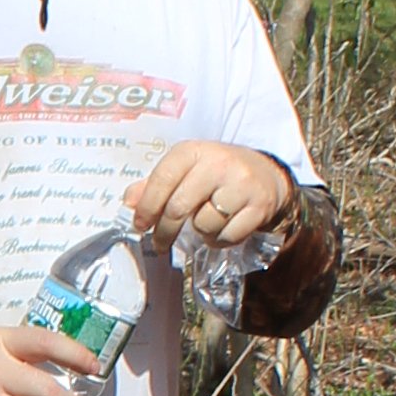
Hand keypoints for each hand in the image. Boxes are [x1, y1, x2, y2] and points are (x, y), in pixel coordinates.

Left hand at [128, 139, 297, 252]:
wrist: (266, 175)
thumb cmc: (217, 175)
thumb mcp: (185, 171)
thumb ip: (154, 185)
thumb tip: (129, 203)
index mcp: (193, 151)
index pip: (162, 180)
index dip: (147, 207)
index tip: (140, 225)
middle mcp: (218, 163)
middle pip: (179, 208)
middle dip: (164, 232)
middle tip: (160, 244)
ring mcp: (241, 184)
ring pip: (204, 225)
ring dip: (200, 234)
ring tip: (206, 224)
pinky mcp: (259, 205)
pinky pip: (227, 236)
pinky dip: (220, 240)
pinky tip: (223, 228)